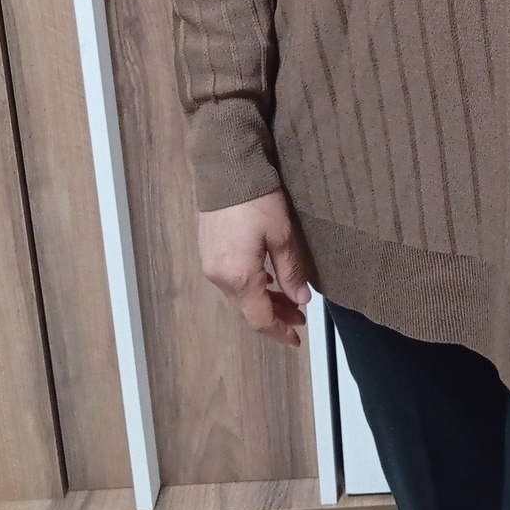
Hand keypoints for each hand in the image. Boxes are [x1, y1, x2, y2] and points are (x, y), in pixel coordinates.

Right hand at [198, 188, 311, 348]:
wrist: (225, 170)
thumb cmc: (256, 200)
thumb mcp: (281, 236)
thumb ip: (291, 271)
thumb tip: (301, 300)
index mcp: (238, 277)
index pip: (259, 318)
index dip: (279, 332)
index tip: (297, 340)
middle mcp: (219, 277)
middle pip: (247, 311)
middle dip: (275, 318)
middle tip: (300, 319)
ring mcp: (210, 265)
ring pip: (239, 297)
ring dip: (263, 302)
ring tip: (289, 299)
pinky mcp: (208, 252)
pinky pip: (231, 282)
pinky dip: (251, 288)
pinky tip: (267, 280)